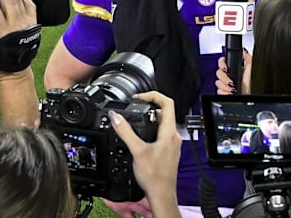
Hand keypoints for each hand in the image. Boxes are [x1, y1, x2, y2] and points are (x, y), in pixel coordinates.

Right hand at [109, 91, 181, 217]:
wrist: (161, 194)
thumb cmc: (154, 177)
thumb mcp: (136, 151)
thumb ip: (125, 132)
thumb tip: (116, 117)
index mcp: (169, 132)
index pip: (168, 103)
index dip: (153, 95)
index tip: (140, 97)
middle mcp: (174, 136)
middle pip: (165, 112)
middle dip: (150, 106)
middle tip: (136, 106)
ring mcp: (173, 143)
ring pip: (163, 123)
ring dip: (151, 119)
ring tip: (137, 119)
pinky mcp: (169, 150)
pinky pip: (162, 133)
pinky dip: (152, 130)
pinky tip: (142, 136)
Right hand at [215, 50, 251, 94]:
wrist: (250, 94)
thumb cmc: (251, 83)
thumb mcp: (251, 68)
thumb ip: (248, 58)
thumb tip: (243, 51)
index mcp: (233, 68)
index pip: (222, 62)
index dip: (222, 64)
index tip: (226, 68)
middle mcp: (228, 75)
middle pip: (218, 72)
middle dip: (224, 78)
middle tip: (231, 82)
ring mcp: (225, 84)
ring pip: (217, 82)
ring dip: (225, 86)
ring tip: (233, 89)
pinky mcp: (223, 92)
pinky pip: (218, 91)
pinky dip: (224, 93)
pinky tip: (230, 93)